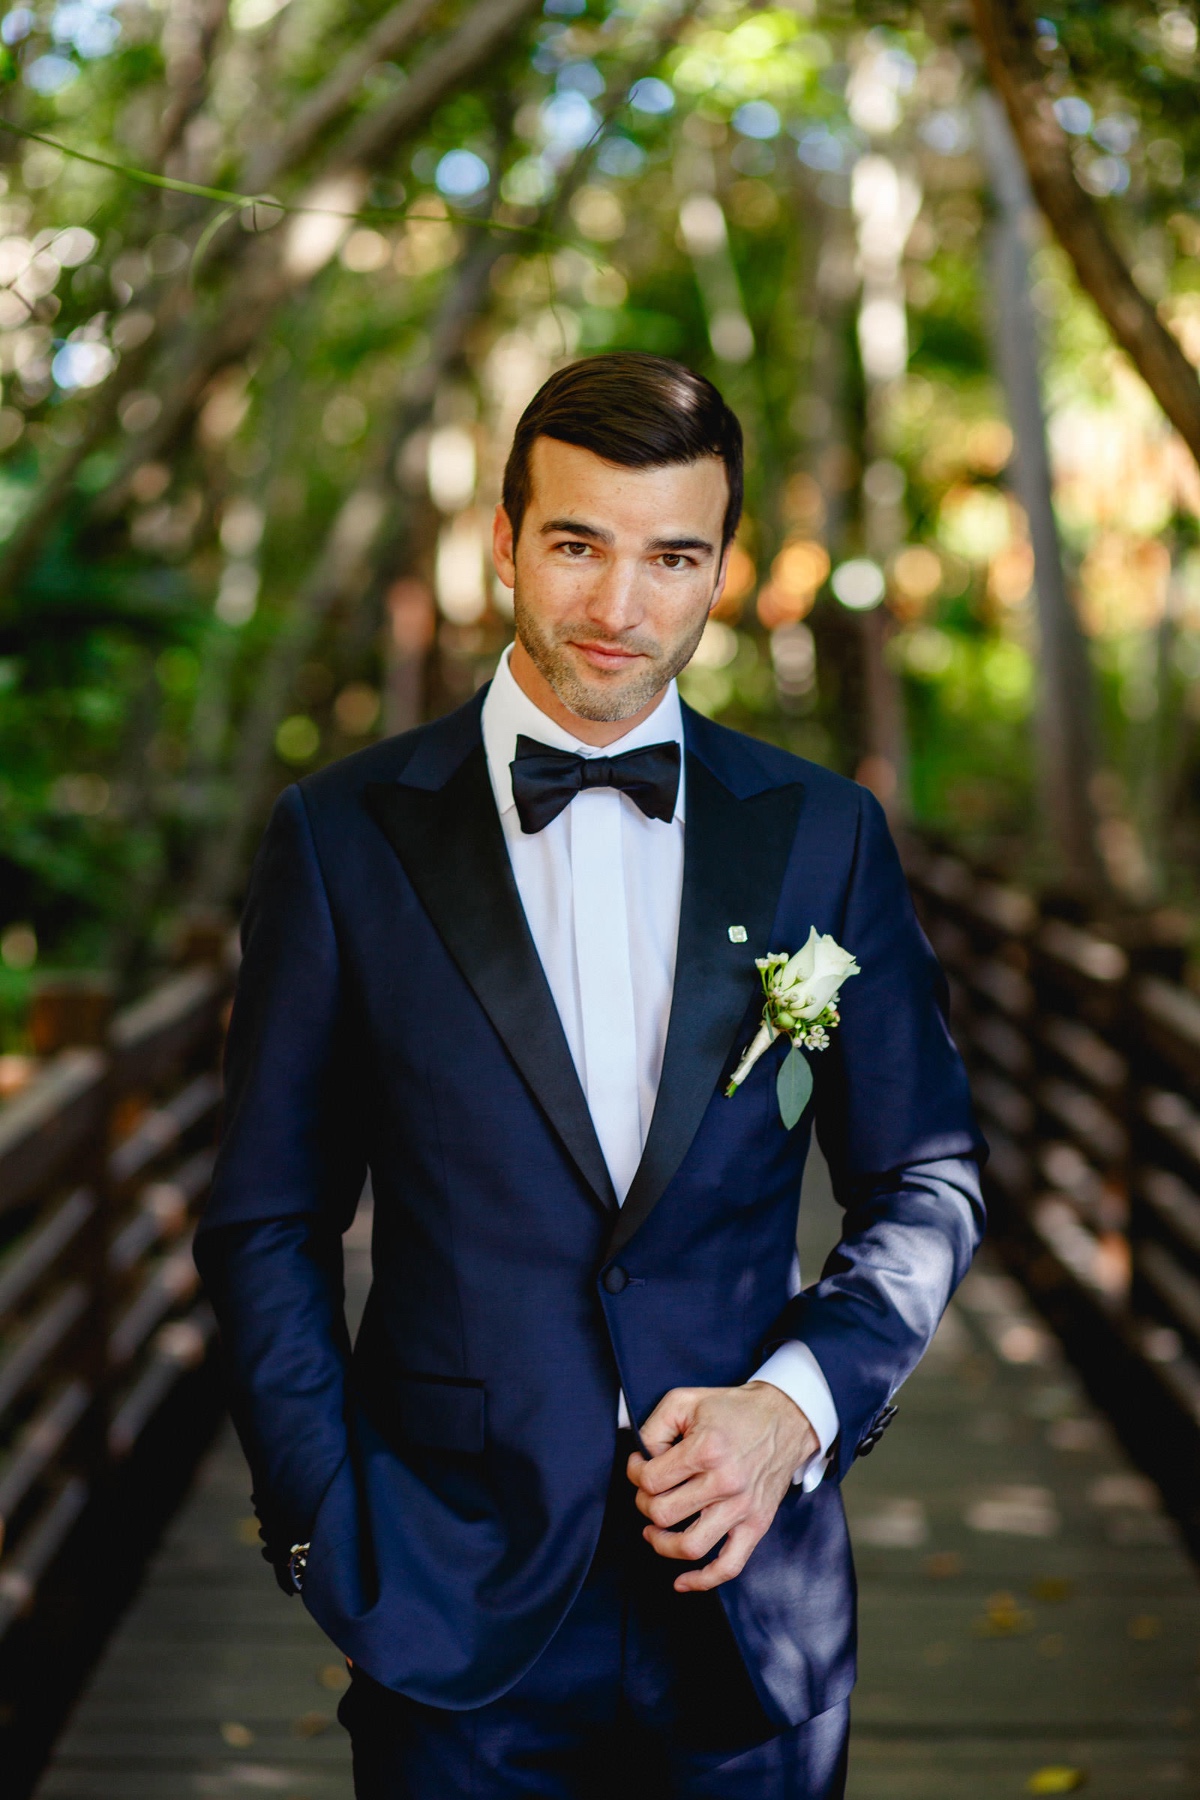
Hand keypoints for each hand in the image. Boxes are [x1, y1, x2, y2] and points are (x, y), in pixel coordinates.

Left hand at [626, 1382, 817, 1593]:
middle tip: (647, 1492)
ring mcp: (743, 1508)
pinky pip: (729, 1566)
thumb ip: (653, 1428)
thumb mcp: (685, 1400)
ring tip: (654, 1531)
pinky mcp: (757, 1525)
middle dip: (644, 1504)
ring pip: (689, 1546)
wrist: (785, 1418)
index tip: (639, 1465)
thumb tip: (639, 1460)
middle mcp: (726, 1483)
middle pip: (663, 1514)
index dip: (634, 1473)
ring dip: (661, 1544)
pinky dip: (703, 1581)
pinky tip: (681, 1581)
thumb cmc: (732, 1410)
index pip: (651, 1480)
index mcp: (707, 1449)